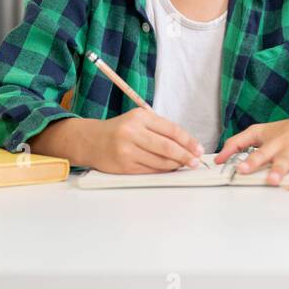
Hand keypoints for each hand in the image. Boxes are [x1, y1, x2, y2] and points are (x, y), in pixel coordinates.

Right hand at [75, 108, 204, 173]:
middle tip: (195, 161)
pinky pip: (150, 170)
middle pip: (167, 147)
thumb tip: (187, 144)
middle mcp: (132, 133)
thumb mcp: (138, 120)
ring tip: (184, 165)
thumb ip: (160, 129)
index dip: (188, 141)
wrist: (90, 141)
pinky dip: (163, 171)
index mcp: (139, 117)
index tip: (198, 149)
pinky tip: (169, 169)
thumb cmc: (120, 130)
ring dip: (175, 165)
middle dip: (185, 156)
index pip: (171, 130)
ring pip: (160, 161)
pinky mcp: (124, 166)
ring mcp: (127, 151)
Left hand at [213, 107, 288, 185]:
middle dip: (278, 170)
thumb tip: (217, 159)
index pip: (260, 153)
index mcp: (275, 144)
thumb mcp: (261, 133)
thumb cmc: (287, 130)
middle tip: (272, 180)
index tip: (241, 170)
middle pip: (284, 160)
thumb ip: (238, 143)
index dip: (251, 162)